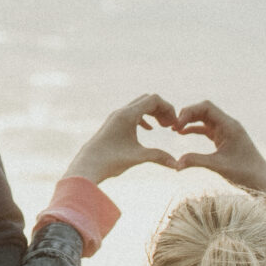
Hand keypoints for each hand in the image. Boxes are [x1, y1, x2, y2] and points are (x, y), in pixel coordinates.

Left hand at [64, 94, 183, 184]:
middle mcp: (121, 112)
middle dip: (162, 110)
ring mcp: (116, 117)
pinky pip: (132, 113)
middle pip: (147, 100)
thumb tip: (177, 164)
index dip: (168, 108)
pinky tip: (150, 130)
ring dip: (153, 113)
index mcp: (127, 115)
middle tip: (170, 125)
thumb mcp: (137, 157)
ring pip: (139, 106)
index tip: (174, 124)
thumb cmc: (111, 160)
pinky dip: (144, 118)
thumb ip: (159, 157)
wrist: (88, 165)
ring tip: (164, 126)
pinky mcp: (113, 124)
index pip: (154, 99)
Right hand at [167, 101, 265, 203]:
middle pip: (204, 110)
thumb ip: (196, 161)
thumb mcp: (218, 166)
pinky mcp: (225, 139)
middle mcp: (228, 124)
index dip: (188, 112)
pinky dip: (195, 129)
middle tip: (172, 126)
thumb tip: (175, 164)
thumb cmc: (244, 173)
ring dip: (190, 121)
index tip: (176, 125)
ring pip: (205, 119)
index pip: (206, 107)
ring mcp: (227, 131)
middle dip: (187, 115)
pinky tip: (182, 134)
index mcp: (229, 125)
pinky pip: (207, 129)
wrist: (261, 181)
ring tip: (174, 129)